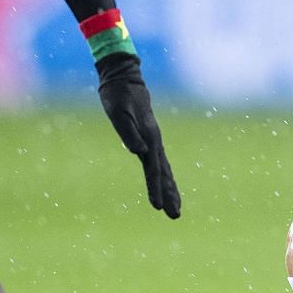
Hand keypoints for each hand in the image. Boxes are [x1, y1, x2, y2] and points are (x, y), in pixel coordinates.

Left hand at [95, 52, 180, 217]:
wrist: (123, 77)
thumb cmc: (117, 94)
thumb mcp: (119, 112)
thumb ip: (129, 132)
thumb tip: (139, 152)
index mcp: (150, 137)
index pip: (153, 169)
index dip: (155, 188)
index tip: (157, 207)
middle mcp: (155, 141)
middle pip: (164, 173)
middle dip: (169, 195)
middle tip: (175, 216)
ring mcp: (153, 140)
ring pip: (164, 170)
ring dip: (169, 189)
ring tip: (174, 208)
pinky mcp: (149, 138)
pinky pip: (158, 163)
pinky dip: (163, 177)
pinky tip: (164, 184)